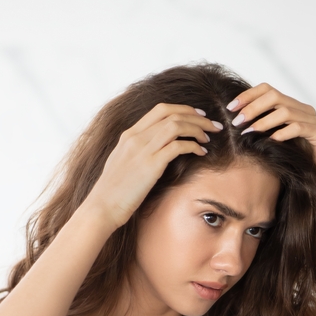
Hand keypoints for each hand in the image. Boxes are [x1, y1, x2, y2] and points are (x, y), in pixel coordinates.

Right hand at [85, 103, 223, 229]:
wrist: (103, 206)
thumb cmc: (115, 190)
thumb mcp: (124, 162)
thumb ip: (139, 150)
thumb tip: (159, 149)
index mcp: (130, 134)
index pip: (160, 109)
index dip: (183, 109)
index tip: (199, 115)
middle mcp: (136, 137)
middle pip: (172, 114)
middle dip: (196, 116)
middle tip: (213, 124)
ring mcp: (143, 149)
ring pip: (177, 125)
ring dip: (198, 129)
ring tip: (208, 138)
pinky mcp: (151, 165)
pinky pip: (178, 146)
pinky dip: (193, 146)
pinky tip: (201, 152)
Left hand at [226, 83, 315, 197]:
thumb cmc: (299, 163)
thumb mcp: (277, 143)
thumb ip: (264, 129)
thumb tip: (236, 121)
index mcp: (294, 108)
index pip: (268, 90)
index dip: (248, 96)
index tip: (231, 108)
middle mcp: (305, 110)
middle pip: (275, 96)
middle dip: (252, 107)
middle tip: (237, 122)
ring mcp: (314, 121)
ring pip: (285, 112)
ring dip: (263, 121)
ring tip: (248, 132)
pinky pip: (298, 128)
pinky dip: (282, 133)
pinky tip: (270, 141)